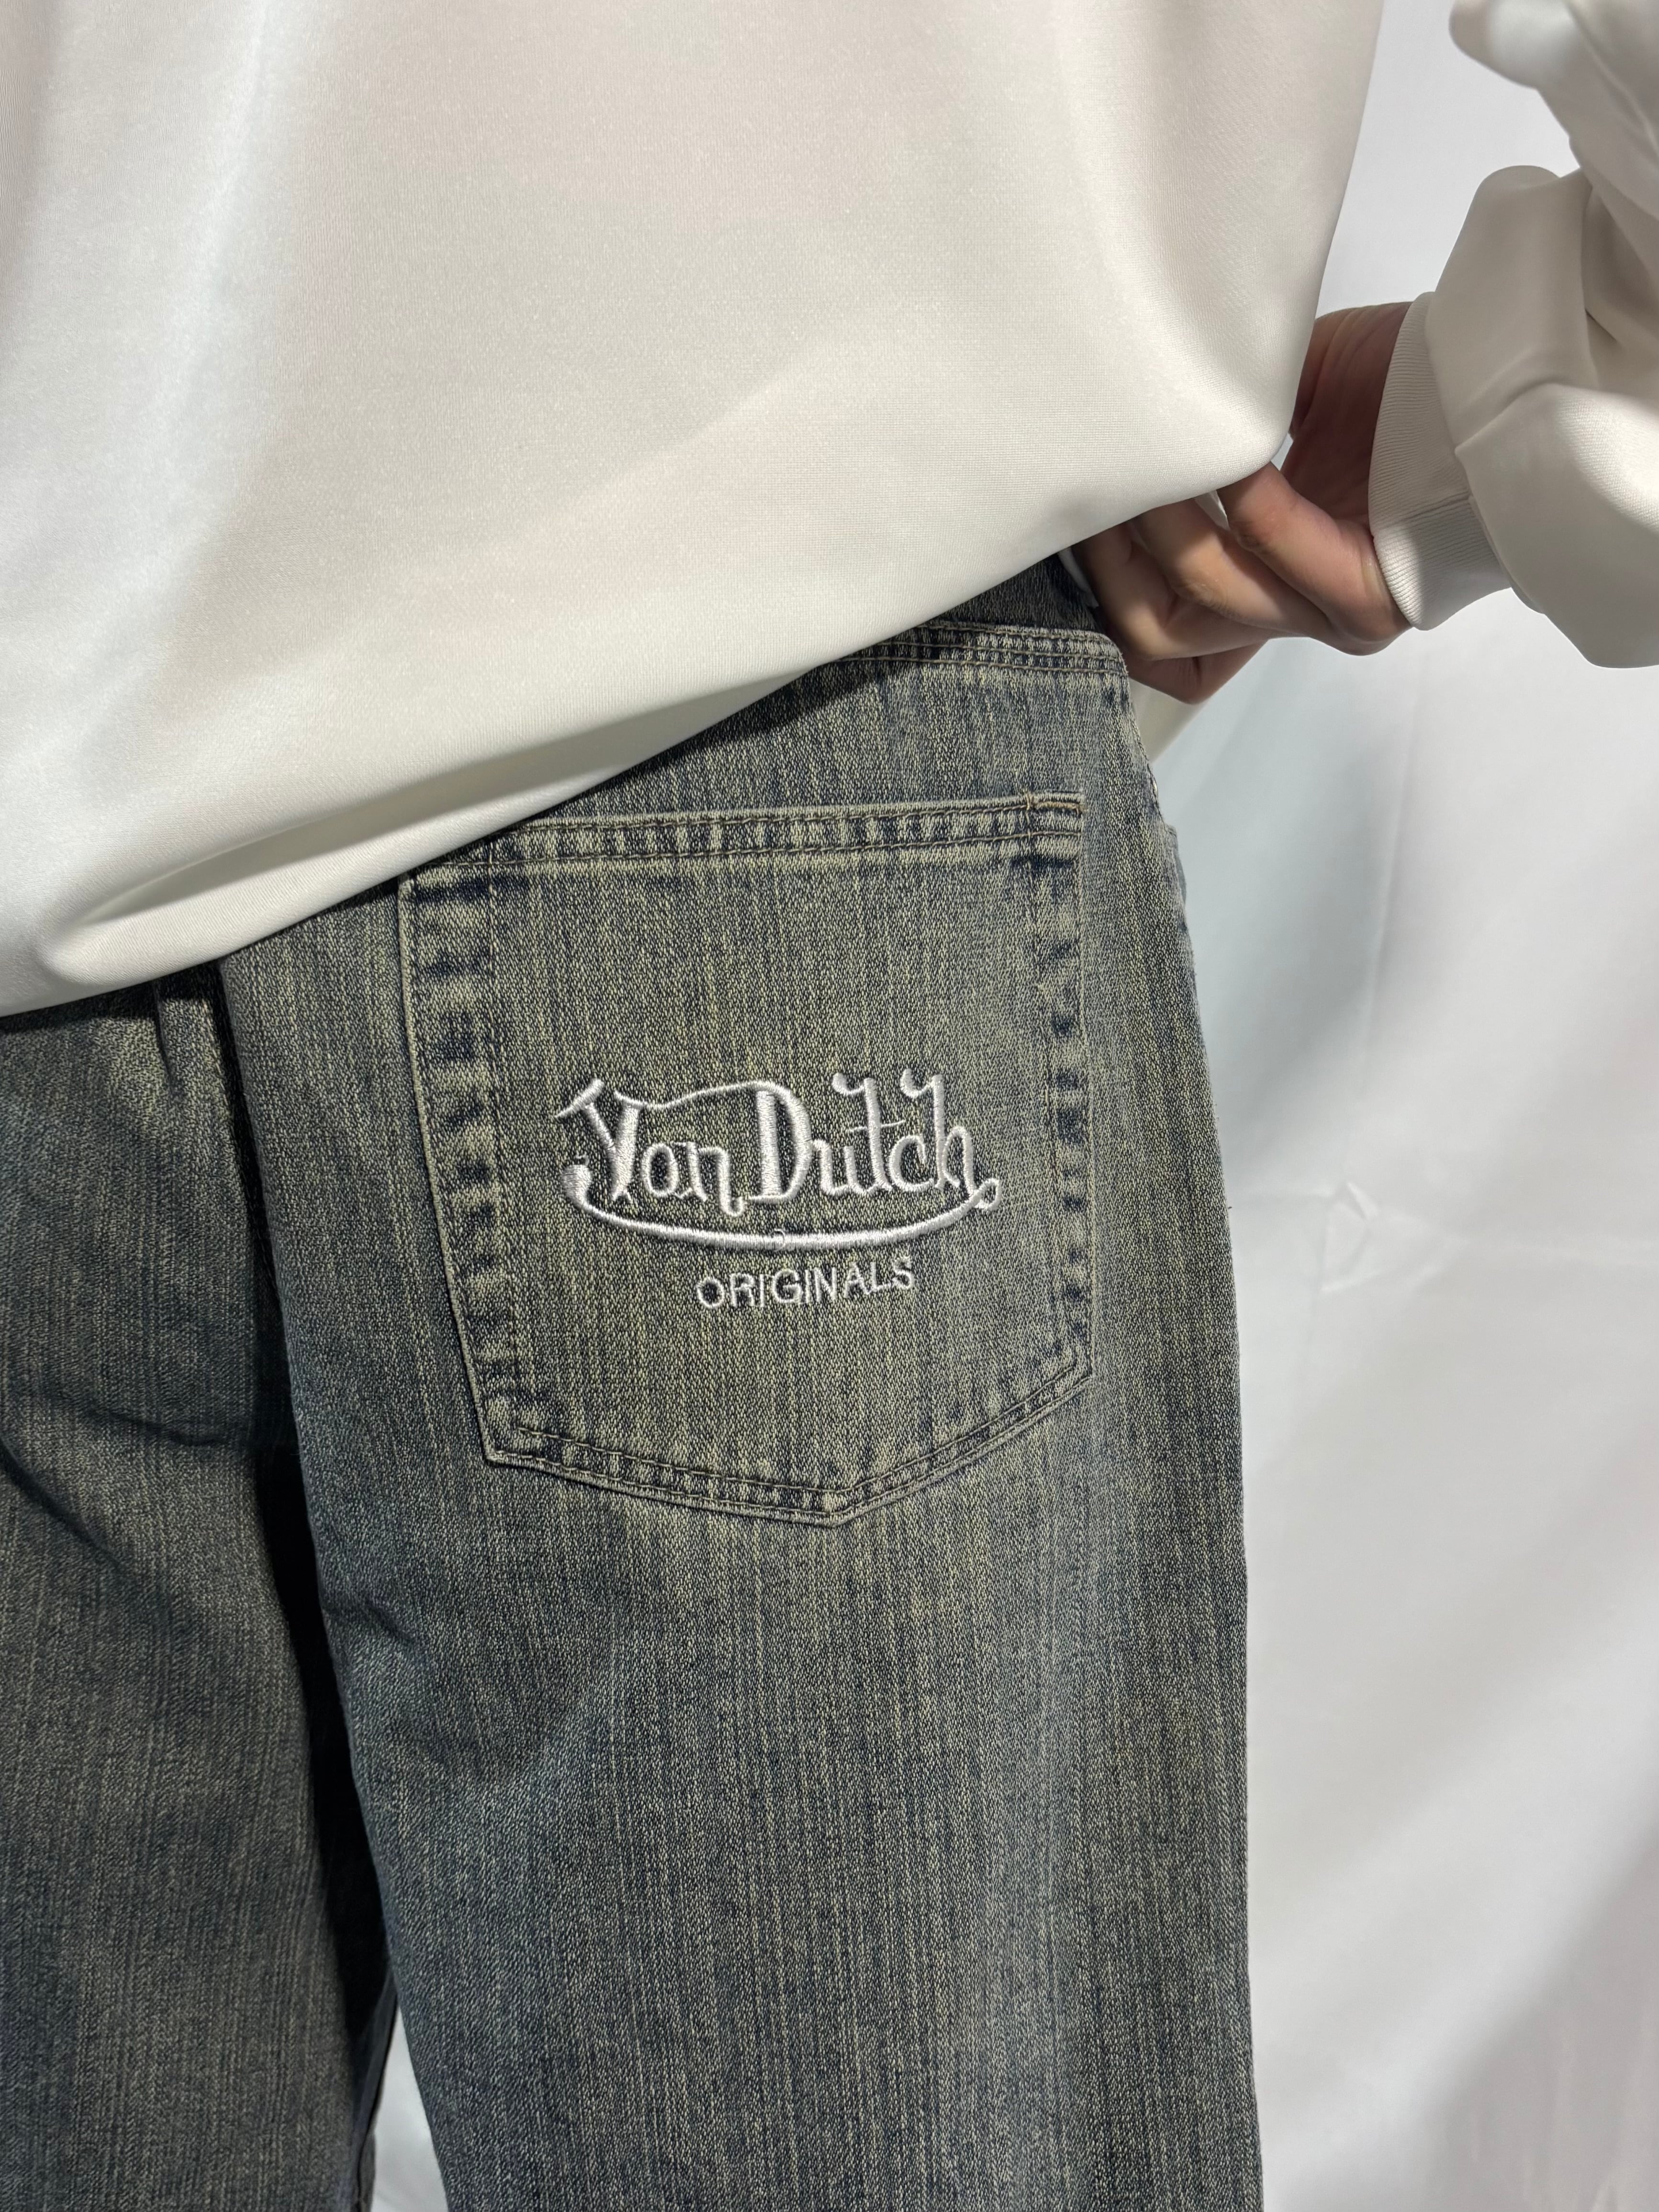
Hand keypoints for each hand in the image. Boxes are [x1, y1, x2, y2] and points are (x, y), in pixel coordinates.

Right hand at [1076, 303, 1412, 701]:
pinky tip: (1228, 457)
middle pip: (1154, 633)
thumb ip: (1209, 437)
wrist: (1501, 377)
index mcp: (1267, 585)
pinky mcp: (1367, 598)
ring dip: (1166, 519)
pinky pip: (1273, 558)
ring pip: (1200, 599)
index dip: (1098, 578)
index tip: (1076, 505)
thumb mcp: (1282, 408)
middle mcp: (1292, 616)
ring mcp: (1328, 616)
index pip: (1150, 632)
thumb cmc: (1402, 386)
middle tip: (1097, 478)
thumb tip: (1121, 414)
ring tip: (1156, 450)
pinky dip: (1239, 506)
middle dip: (1110, 556)